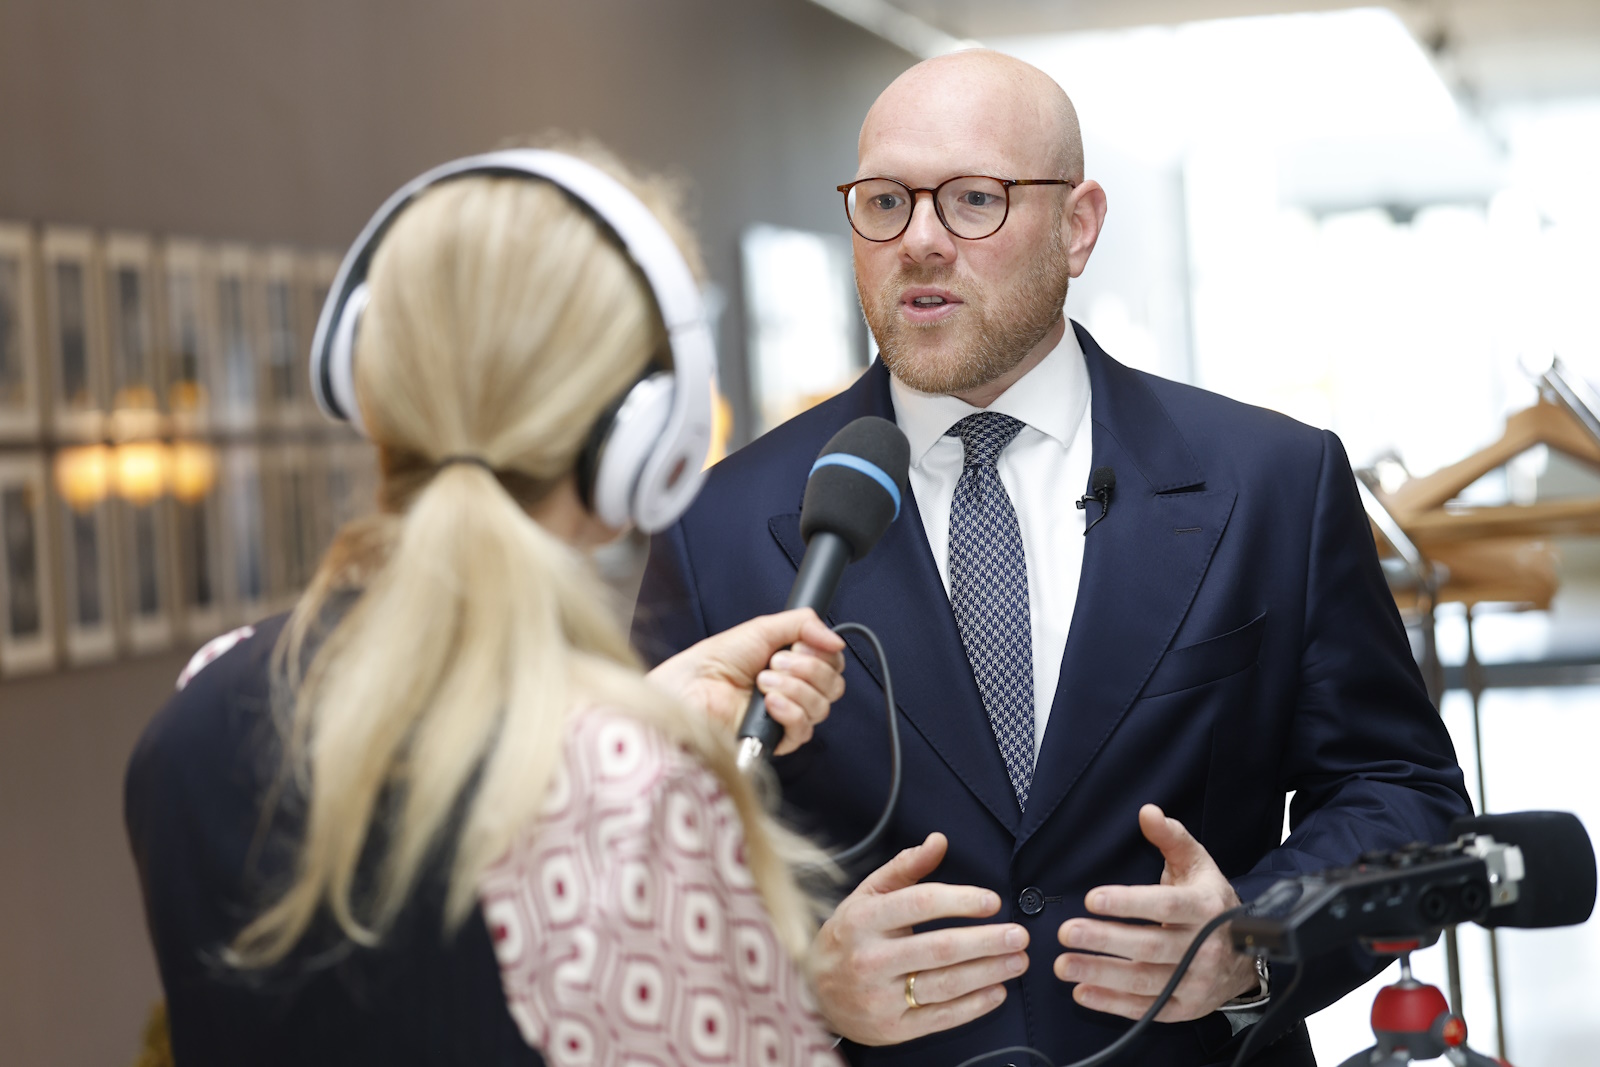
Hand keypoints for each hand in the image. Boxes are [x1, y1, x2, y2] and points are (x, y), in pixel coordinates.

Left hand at [645, 608, 845, 754]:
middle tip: (775, 662)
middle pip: (833, 686)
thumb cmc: (719, 659)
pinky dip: (789, 710)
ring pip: (821, 706)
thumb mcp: (764, 628)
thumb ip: (804, 624)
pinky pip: (804, 729)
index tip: (798, 644)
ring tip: (762, 681)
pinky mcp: (777, 740)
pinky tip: (768, 702)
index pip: (834, 665)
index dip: (821, 653)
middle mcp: (796, 692)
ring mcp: (788, 717)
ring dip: (793, 687)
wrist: (693, 684)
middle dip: (806, 668)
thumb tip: (836, 641)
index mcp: (796, 666)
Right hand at [810, 832, 1028, 1044]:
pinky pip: (941, 1017)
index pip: (920, 905)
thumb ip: (905, 868)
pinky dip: (974, 1006)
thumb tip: (939, 841)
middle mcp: (870, 958)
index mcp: (863, 919)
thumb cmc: (847, 937)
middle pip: (939, 948)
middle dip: (986, 941)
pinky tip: (997, 991)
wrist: (813, 993)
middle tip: (1018, 935)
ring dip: (988, 972)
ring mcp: (880, 997)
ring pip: (945, 984)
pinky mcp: (892, 1028)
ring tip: (1017, 961)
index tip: (993, 901)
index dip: (960, 901)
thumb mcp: (866, 895)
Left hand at [1054, 804, 1256, 1021]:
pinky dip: (1113, 1004)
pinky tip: (1082, 993)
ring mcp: (1195, 982)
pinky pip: (1147, 1009)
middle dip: (1104, 941)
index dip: (1128, 902)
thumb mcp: (1197, 864)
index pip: (1165, 905)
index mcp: (1205, 907)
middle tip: (1066, 932)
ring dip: (1100, 974)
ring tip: (1063, 965)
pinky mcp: (1186, 1008)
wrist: (1246, 955)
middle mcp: (1203, 948)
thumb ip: (1171, 837)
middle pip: (1149, 946)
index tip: (1091, 898)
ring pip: (1144, 981)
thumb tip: (1147, 811)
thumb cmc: (1211, 902)